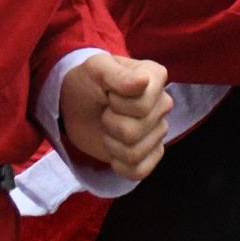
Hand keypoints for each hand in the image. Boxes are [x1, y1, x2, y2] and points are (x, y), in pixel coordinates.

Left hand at [58, 53, 171, 181]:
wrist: (77, 103)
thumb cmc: (87, 81)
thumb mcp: (95, 69)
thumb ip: (117, 74)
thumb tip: (144, 81)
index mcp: (155, 77)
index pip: (142, 107)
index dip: (117, 103)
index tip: (109, 93)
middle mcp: (162, 103)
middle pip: (137, 131)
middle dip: (111, 123)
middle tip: (105, 110)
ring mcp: (159, 130)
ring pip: (135, 153)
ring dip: (112, 144)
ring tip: (108, 127)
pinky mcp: (152, 153)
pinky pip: (139, 171)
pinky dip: (119, 164)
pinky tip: (113, 149)